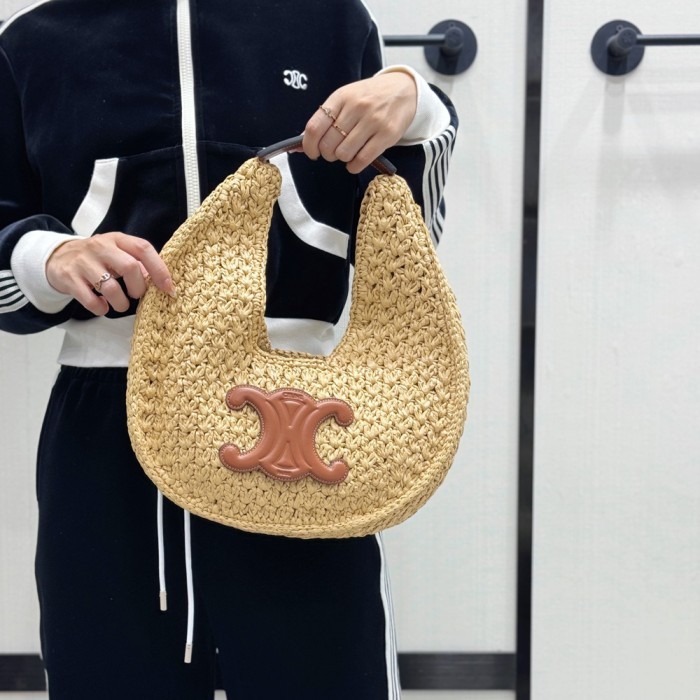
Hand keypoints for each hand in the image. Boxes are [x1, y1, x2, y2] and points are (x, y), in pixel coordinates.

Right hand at [46, 232, 174, 315]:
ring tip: (121, 305)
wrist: (56, 257)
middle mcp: (100, 247)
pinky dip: (101, 308)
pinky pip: (90, 300)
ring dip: (121, 303)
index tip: (168, 288)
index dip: (159, 269)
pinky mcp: (69, 278)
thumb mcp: (117, 253)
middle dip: (139, 288)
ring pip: (110, 287)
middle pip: (130, 267)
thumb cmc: (97, 258)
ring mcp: (83, 262)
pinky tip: (102, 306)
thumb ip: (138, 263)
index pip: (143, 248)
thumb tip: (159, 281)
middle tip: (137, 295)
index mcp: (117, 239)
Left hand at [302, 71, 416, 173]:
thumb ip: (325, 119)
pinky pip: (362, 160)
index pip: (315, 127)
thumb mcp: (345, 99)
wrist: (403, 90)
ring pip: (344, 154)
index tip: (312, 153)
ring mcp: (373, 121)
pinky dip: (354, 166)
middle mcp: (356, 107)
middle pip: (328, 144)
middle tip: (333, 152)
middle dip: (327, 154)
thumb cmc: (369, 97)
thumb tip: (302, 144)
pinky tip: (355, 161)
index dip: (308, 146)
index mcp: (341, 97)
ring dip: (342, 159)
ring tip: (348, 152)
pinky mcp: (387, 135)